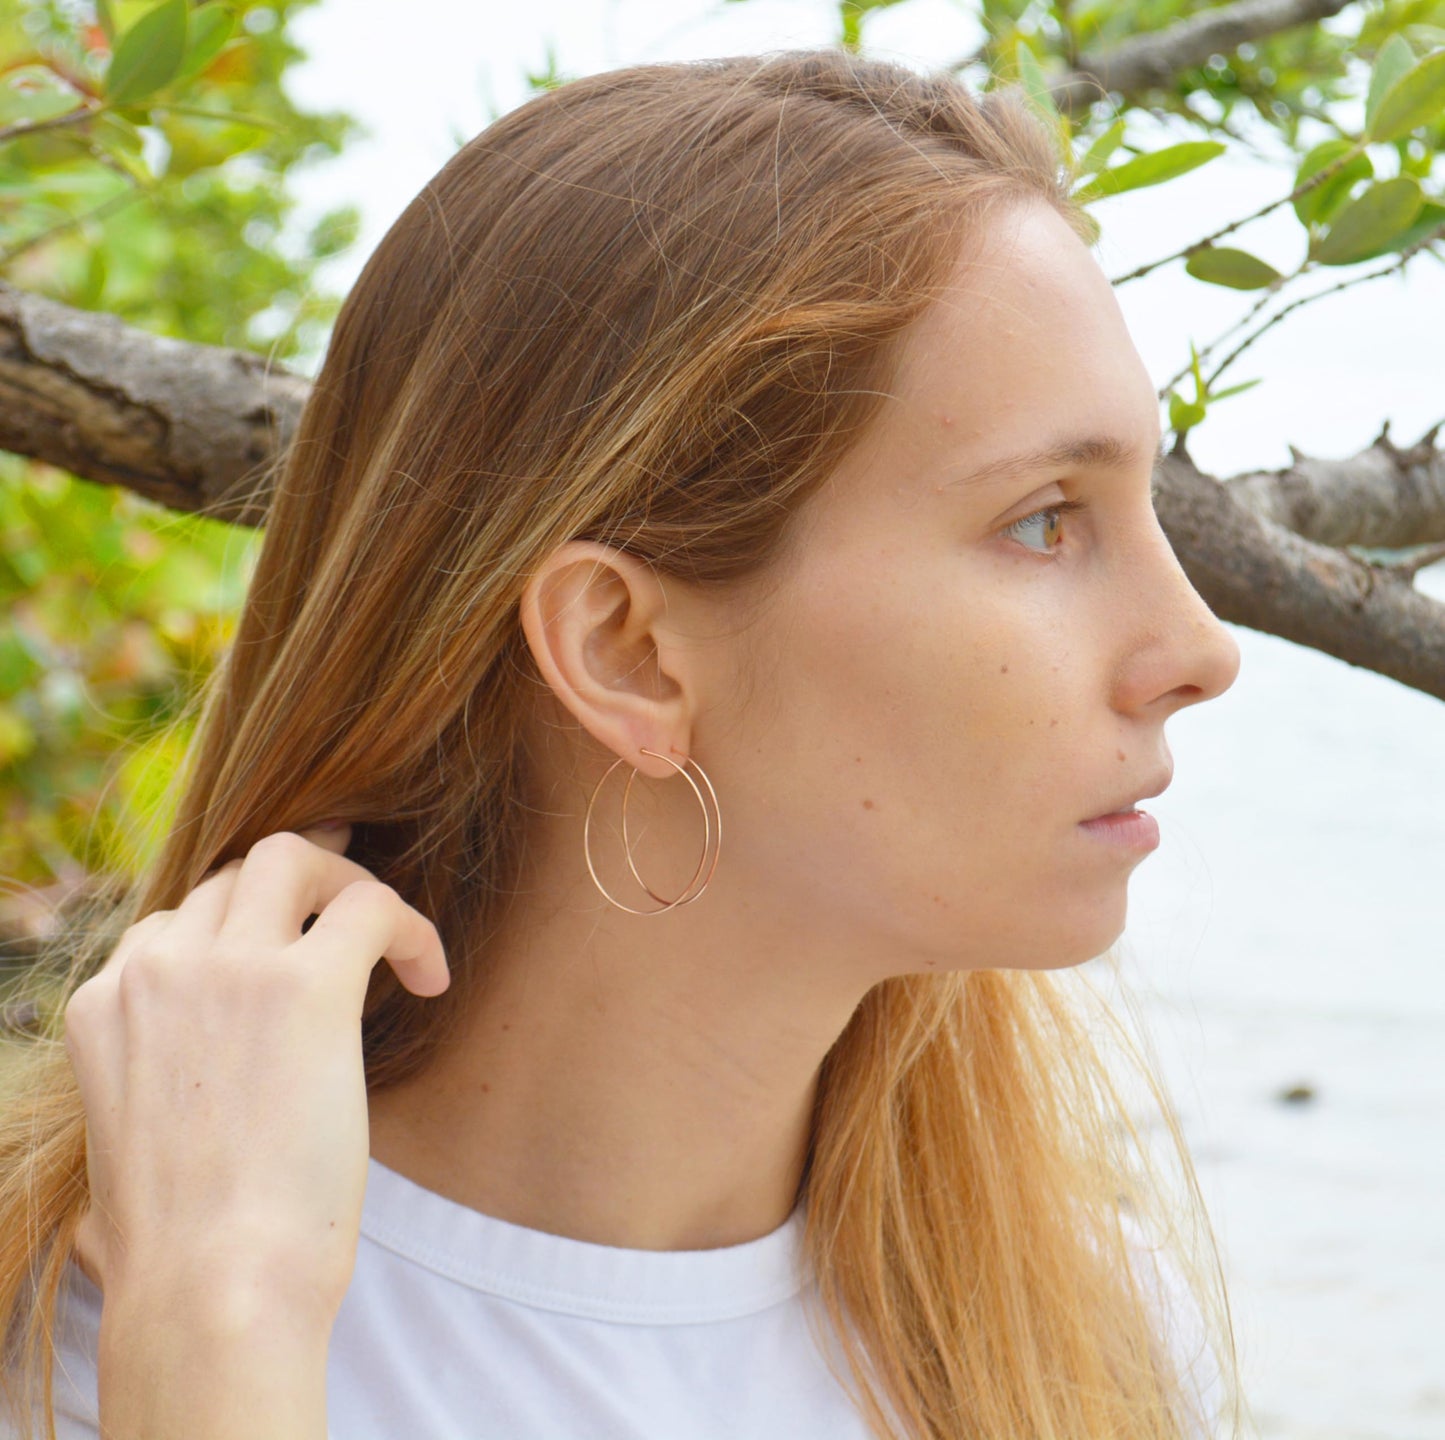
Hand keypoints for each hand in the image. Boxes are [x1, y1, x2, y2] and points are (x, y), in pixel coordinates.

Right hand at [62, 824, 448, 1326]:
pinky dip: (411, 926)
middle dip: (301, 876)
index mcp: (105, 1006)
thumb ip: (156, 1082)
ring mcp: (227, 969)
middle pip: (236, 870)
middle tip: (351, 897)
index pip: (178, 920)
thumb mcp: (135, 1142)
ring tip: (391, 937)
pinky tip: (430, 977)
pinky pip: (373, 906)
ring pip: (294, 855)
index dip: (244, 927)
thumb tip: (201, 1089)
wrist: (213, 1287)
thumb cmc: (186, 1246)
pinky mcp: (306, 987)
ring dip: (350, 881)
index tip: (292, 949)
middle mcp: (156, 970)